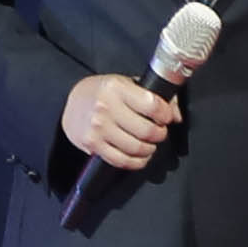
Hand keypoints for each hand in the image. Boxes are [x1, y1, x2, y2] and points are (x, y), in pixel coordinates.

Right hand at [56, 71, 179, 171]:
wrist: (72, 103)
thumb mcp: (127, 84)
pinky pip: (122, 161)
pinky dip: (137, 162)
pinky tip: (140, 156)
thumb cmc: (103, 92)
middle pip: (147, 130)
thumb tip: (176, 116)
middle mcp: (106, 107)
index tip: (166, 117)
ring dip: (150, 149)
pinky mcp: (93, 144)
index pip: (152, 105)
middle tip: (159, 131)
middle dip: (160, 134)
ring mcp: (98, 128)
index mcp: (116, 88)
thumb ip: (154, 96)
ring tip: (149, 144)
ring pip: (136, 148)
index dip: (166, 114)